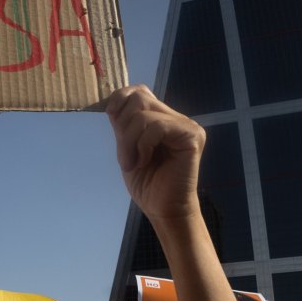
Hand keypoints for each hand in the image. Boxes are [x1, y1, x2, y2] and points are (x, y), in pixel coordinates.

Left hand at [106, 85, 204, 221]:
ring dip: (129, 141)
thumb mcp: (127, 147)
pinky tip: (145, 160)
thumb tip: (111, 102)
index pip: (139, 91)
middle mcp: (176, 118)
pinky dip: (142, 144)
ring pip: (143, 114)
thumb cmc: (147, 183)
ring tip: (132, 163)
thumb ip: (123, 124)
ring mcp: (186, 125)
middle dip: (123, 127)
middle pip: (138, 98)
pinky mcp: (192, 136)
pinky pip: (156, 126)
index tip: (110, 117)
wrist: (162, 209)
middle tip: (124, 156)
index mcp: (162, 118)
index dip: (120, 99)